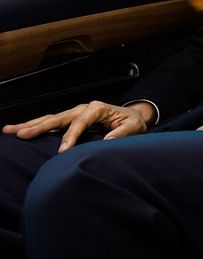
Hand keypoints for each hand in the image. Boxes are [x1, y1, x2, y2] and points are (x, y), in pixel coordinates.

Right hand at [2, 101, 152, 151]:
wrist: (133, 116)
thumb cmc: (133, 122)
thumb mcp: (133, 127)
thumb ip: (122, 133)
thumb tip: (108, 140)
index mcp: (97, 109)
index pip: (80, 122)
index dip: (70, 136)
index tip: (62, 150)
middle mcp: (84, 108)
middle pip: (58, 118)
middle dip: (39, 126)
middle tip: (20, 134)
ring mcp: (76, 113)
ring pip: (51, 118)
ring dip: (31, 124)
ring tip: (9, 130)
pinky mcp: (72, 119)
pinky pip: (53, 122)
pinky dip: (36, 125)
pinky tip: (22, 130)